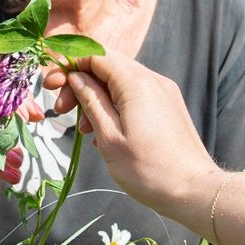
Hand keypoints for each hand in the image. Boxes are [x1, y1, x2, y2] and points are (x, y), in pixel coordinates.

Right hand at [45, 55, 216, 217]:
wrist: (193, 191)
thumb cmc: (148, 170)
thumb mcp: (108, 137)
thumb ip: (90, 101)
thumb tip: (76, 77)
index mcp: (136, 83)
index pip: (96, 54)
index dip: (69, 64)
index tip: (51, 85)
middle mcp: (153, 79)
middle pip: (107, 66)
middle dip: (80, 83)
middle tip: (61, 110)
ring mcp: (163, 92)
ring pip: (120, 82)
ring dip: (95, 98)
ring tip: (83, 129)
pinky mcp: (168, 107)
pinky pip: (134, 95)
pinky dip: (114, 106)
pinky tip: (103, 133)